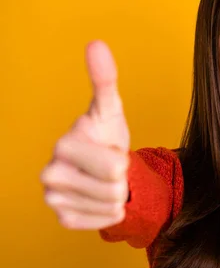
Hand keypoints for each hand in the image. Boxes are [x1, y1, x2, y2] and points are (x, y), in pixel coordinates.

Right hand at [40, 40, 130, 229]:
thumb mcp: (110, 109)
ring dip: (117, 195)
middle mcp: (50, 173)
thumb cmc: (106, 136)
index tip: (109, 149)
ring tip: (104, 181)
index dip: (122, 159)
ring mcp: (53, 200)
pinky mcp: (63, 220)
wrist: (103, 168)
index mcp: (63, 144)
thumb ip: (105, 79)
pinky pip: (104, 222)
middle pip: (115, 188)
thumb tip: (96, 44)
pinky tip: (99, 197)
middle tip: (109, 168)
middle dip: (121, 178)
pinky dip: (110, 212)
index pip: (115, 166)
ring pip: (112, 206)